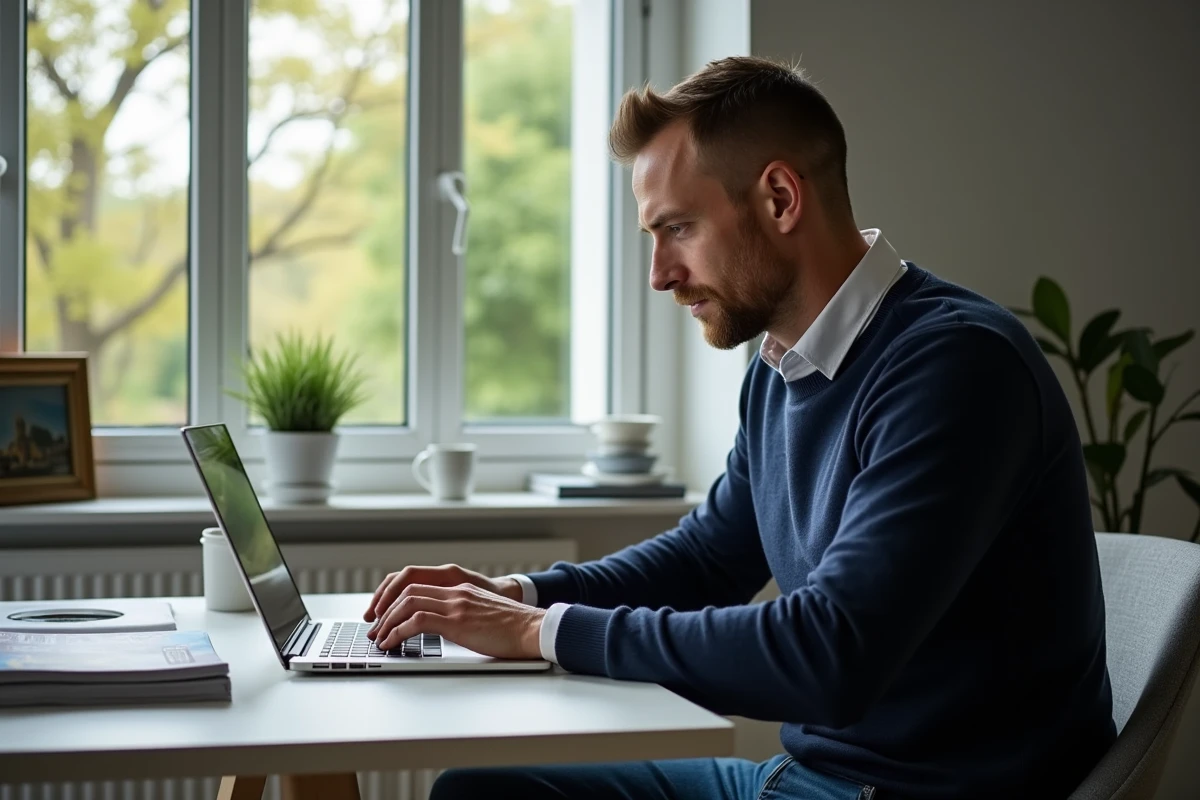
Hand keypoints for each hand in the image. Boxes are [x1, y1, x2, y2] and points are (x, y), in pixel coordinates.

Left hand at [366, 582, 544, 659]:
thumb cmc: (516, 629)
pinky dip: (398, 632)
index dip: (396, 598)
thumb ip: (466, 615)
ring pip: (407, 603)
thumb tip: (448, 630)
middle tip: (375, 628)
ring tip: (379, 639)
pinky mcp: (458, 621)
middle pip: (407, 590)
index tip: (385, 615)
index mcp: (462, 589)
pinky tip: (392, 644)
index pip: (419, 584)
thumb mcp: (485, 616)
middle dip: (385, 609)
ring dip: (387, 622)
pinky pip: (416, 621)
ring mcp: (456, 604)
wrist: (535, 629)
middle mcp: (456, 592)